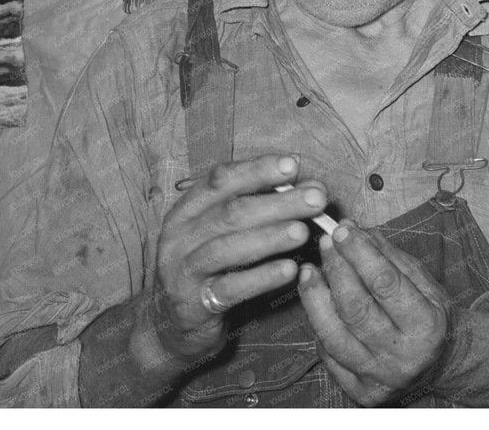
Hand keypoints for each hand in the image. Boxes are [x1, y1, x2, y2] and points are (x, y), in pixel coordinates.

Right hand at [139, 154, 327, 371]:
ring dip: (270, 237)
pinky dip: (261, 277)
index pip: (220, 180)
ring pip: (227, 249)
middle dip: (278, 203)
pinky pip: (229, 289)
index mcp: (186, 211)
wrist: (171, 324)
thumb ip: (256, 207)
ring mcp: (182, 272)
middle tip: (316, 199)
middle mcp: (179, 237)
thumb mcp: (222, 232)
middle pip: (231, 212)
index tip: (293, 165)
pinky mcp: (192, 305)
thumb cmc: (208, 268)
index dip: (257, 169)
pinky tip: (289, 270)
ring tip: (303, 232)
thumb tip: (306, 185)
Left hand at [298, 219, 450, 405]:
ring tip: (309, 271)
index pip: (385, 283)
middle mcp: (403, 356)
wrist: (440, 362)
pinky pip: (329, 357)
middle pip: (356, 309)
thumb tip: (353, 230)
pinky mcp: (360, 392)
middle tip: (325, 244)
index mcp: (426, 325)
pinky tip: (317, 305)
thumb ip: (388, 256)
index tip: (342, 231)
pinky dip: (320, 328)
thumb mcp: (423, 281)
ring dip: (316, 299)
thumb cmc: (429, 314)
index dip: (359, 254)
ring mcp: (379, 377)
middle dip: (336, 270)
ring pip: (334, 336)